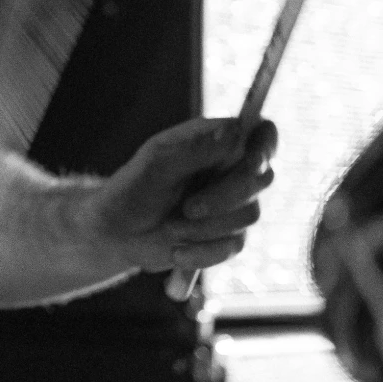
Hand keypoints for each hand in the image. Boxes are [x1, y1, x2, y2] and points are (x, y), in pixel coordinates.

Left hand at [79, 115, 275, 293]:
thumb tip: (237, 129)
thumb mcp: (156, 164)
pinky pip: (234, 245)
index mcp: (216, 141)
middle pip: (262, 177)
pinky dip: (202, 252)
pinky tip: (176, 251)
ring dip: (206, 226)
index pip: (262, 133)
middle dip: (226, 196)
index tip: (251, 160)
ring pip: (249, 214)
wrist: (117, 234)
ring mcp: (233, 204)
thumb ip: (195, 148)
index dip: (265, 145)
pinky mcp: (228, 236)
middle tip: (188, 208)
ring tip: (171, 227)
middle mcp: (232, 170)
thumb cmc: (132, 189)